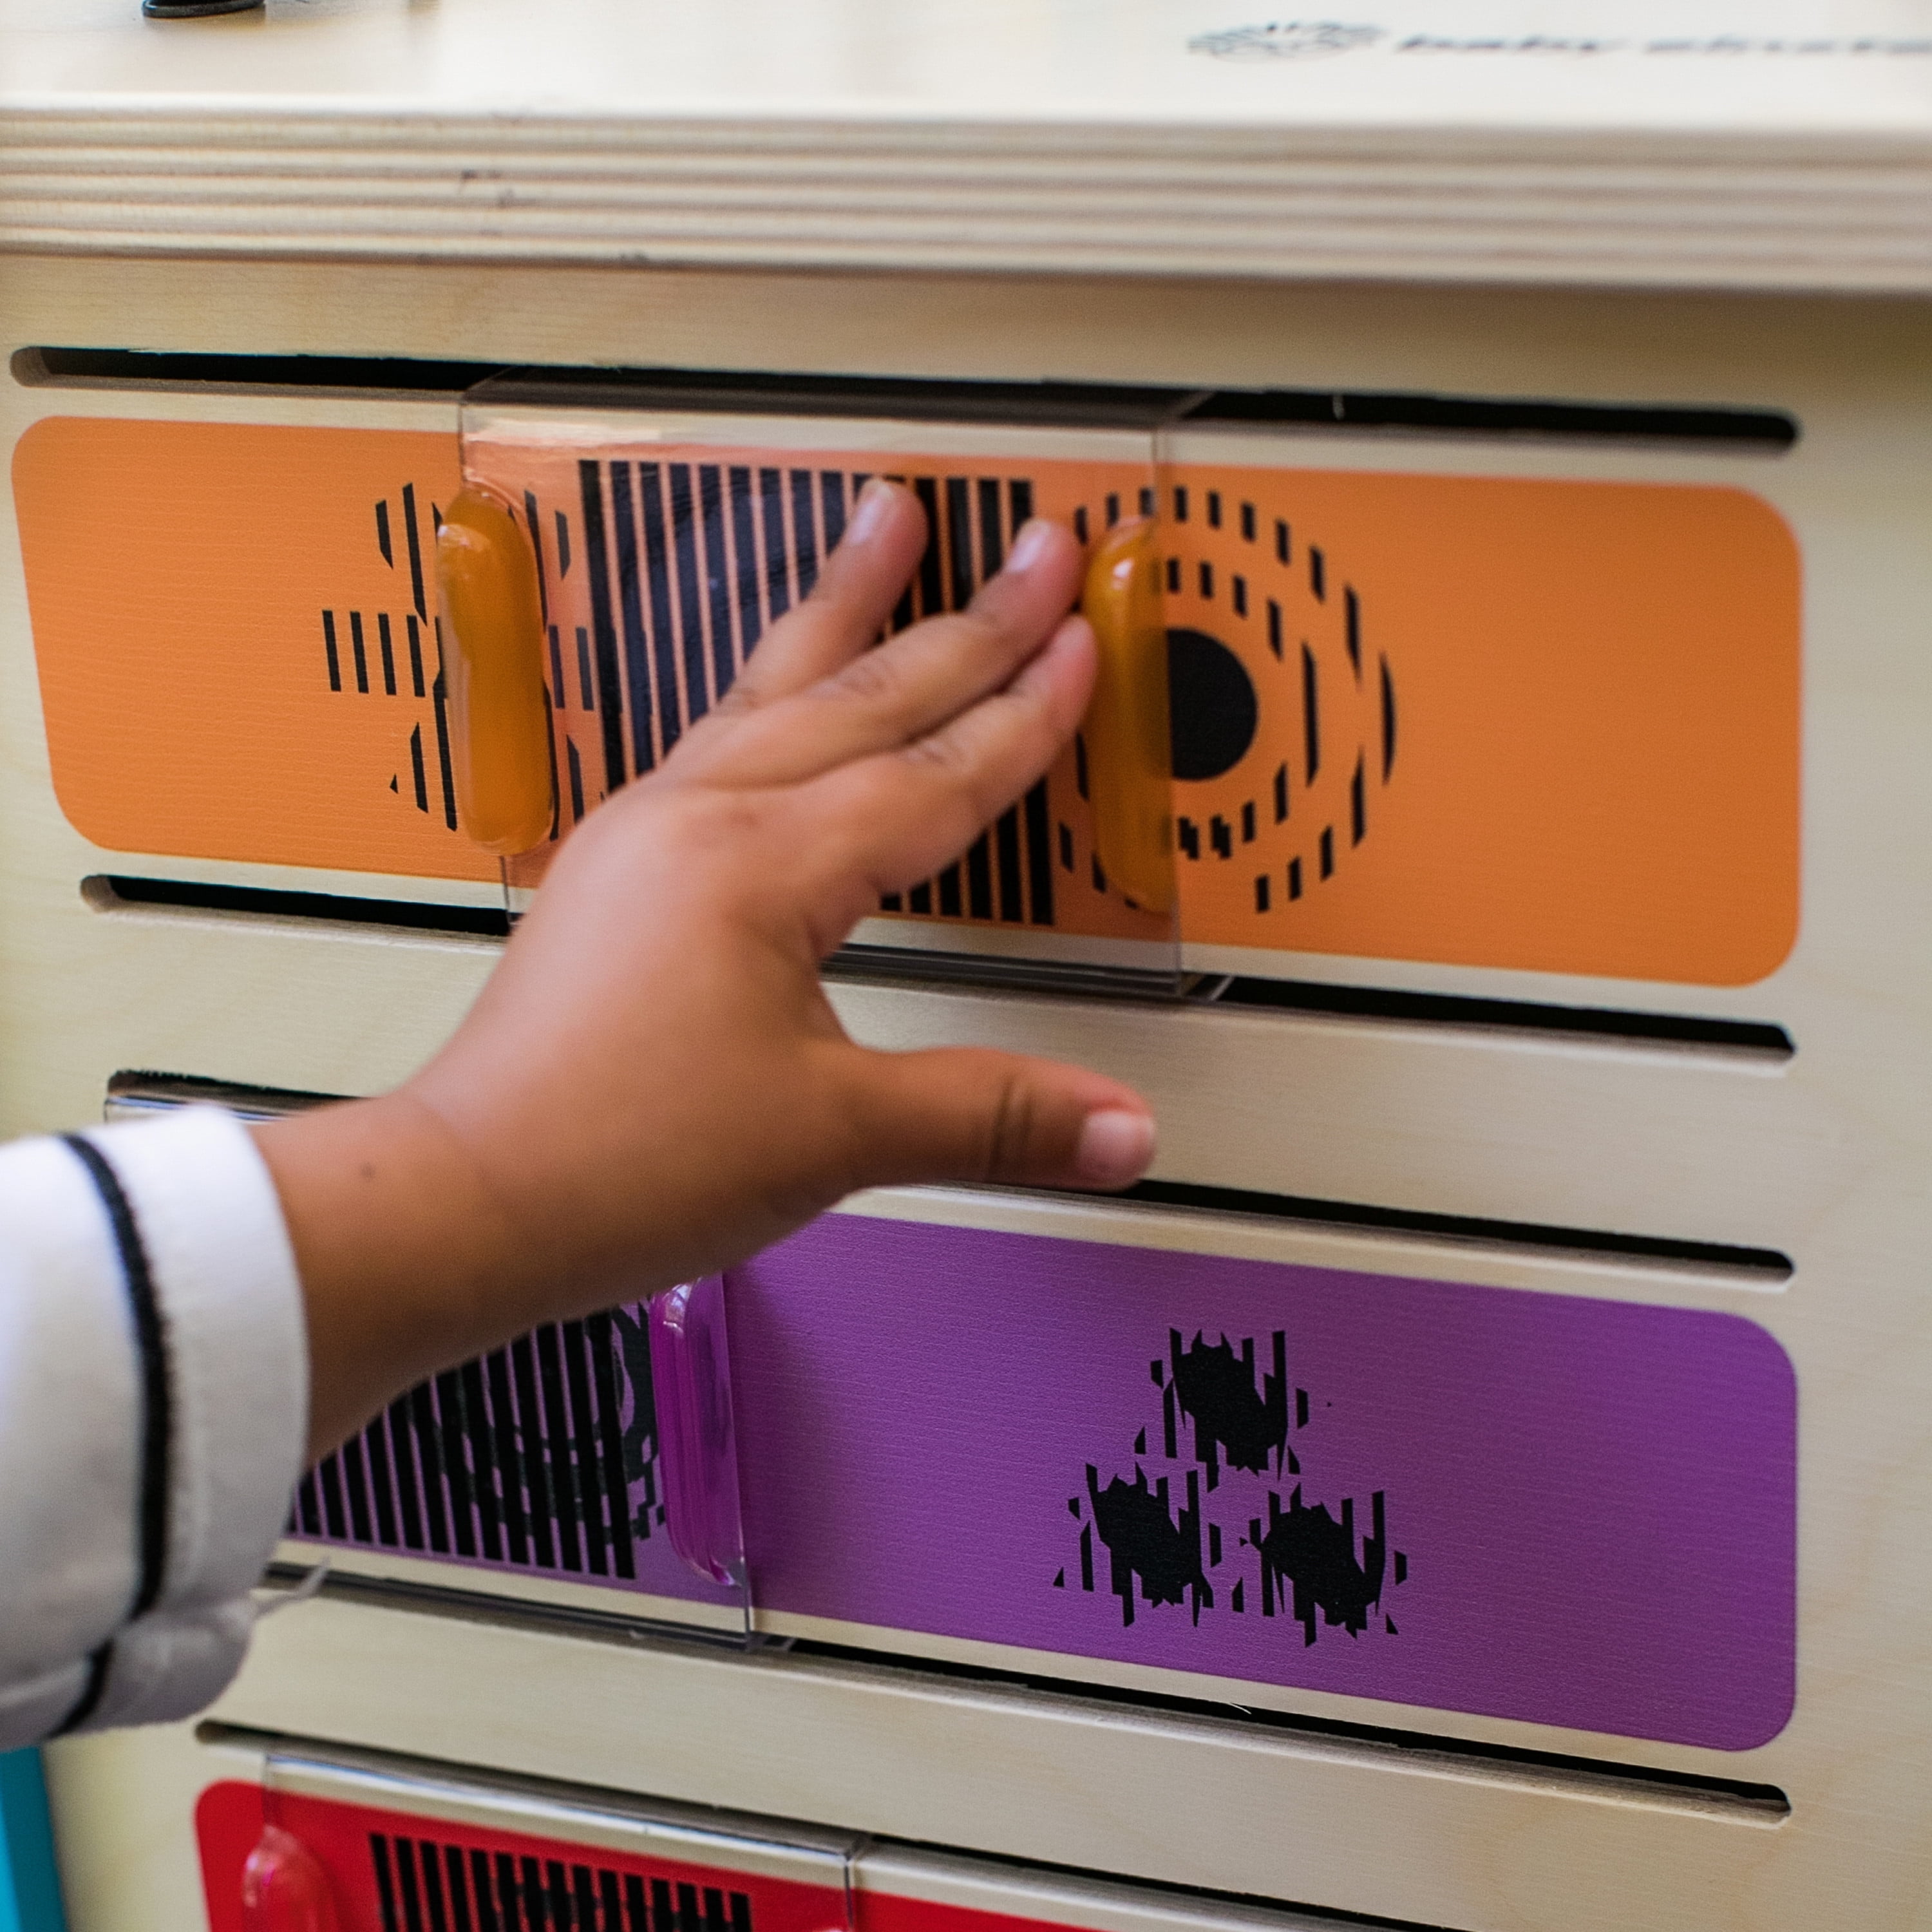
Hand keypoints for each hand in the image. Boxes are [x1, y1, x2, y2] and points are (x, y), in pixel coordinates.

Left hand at [254, 481, 1155, 1457]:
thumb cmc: (613, 1160)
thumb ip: (987, 1115)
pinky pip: (718, 732)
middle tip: (1034, 544)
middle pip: (860, 696)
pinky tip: (787, 679)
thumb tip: (1120, 1126)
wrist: (466, 1197)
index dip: (1021, 713)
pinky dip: (777, 683)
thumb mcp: (830, 1140)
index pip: (929, 775)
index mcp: (758, 868)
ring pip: (771, 688)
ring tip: (885, 522)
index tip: (1082, 641)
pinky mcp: (618, 864)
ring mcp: (646, 832)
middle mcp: (698, 821)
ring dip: (845, 607)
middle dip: (963, 620)